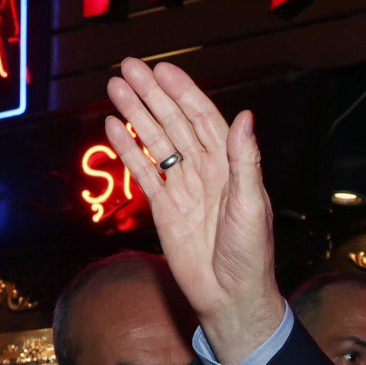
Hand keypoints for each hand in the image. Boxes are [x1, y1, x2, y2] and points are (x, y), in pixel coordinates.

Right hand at [105, 58, 284, 364]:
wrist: (230, 296)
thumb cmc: (251, 255)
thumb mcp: (253, 205)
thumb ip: (245, 161)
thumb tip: (245, 117)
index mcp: (230, 164)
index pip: (203, 118)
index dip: (183, 93)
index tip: (162, 71)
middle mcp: (206, 170)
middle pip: (174, 123)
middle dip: (152, 95)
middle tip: (127, 68)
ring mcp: (183, 188)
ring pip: (156, 143)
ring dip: (136, 115)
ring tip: (114, 88)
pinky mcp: (164, 209)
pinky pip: (144, 173)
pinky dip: (129, 150)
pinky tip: (112, 127)